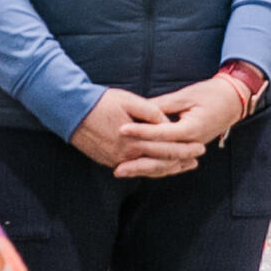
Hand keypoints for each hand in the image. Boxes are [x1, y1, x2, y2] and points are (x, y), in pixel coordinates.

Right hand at [69, 88, 203, 176]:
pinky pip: (135, 169)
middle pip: (160, 162)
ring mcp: (116, 161)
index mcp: (134, 141)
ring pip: (148, 169)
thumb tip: (167, 121)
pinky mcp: (109, 161)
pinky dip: (150, 168)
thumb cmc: (101, 102)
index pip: (166, 148)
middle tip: (197, 158)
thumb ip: (152, 113)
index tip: (200, 148)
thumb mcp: (130, 101)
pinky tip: (159, 165)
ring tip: (183, 165)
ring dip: (167, 168)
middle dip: (180, 161)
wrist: (70, 112)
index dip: (185, 149)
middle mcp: (126, 156)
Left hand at [115, 78, 245, 179]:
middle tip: (116, 164)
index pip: (162, 133)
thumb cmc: (210, 94)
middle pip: (162, 156)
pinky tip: (137, 171)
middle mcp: (193, 143)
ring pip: (165, 165)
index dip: (141, 131)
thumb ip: (161, 105)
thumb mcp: (185, 95)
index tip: (121, 129)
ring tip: (121, 171)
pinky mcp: (189, 150)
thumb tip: (138, 111)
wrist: (232, 101)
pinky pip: (170, 164)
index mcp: (193, 128)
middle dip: (138, 160)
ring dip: (143, 169)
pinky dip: (154, 168)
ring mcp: (192, 149)